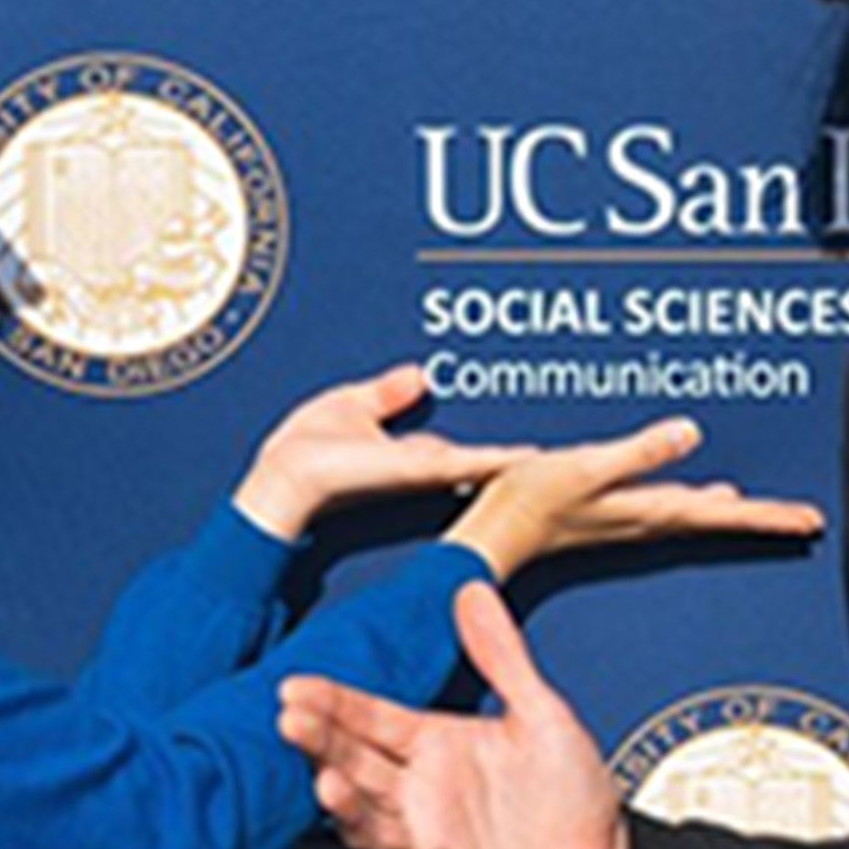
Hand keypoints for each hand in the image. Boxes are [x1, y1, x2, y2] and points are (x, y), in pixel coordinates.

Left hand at [232, 365, 535, 540]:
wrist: (285, 474)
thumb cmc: (306, 450)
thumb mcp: (353, 406)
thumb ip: (388, 393)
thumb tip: (417, 373)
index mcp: (410, 455)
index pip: (462, 452)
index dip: (492, 447)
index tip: (524, 440)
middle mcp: (424, 466)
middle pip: (483, 461)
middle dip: (519, 459)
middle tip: (562, 452)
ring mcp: (425, 470)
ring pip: (485, 465)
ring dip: (519, 462)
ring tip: (560, 457)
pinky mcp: (418, 469)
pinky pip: (469, 463)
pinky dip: (498, 461)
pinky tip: (526, 458)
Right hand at [281, 582, 627, 848]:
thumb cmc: (572, 804)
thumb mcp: (545, 718)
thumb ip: (502, 657)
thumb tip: (473, 588)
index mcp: (439, 749)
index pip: (372, 719)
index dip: (333, 703)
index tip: (295, 687)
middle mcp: (426, 795)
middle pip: (356, 764)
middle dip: (321, 743)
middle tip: (291, 722)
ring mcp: (433, 845)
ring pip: (372, 824)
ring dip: (350, 807)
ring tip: (331, 784)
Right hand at [442, 416, 824, 580]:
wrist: (494, 531)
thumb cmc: (532, 499)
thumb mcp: (587, 466)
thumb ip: (640, 451)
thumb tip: (690, 433)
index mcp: (649, 507)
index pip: (724, 516)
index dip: (769, 516)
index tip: (808, 521)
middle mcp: (648, 517)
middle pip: (722, 519)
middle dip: (765, 517)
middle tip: (805, 519)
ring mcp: (632, 516)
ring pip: (701, 514)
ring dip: (738, 513)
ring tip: (767, 510)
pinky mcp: (615, 510)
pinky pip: (674, 508)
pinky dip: (701, 503)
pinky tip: (706, 494)